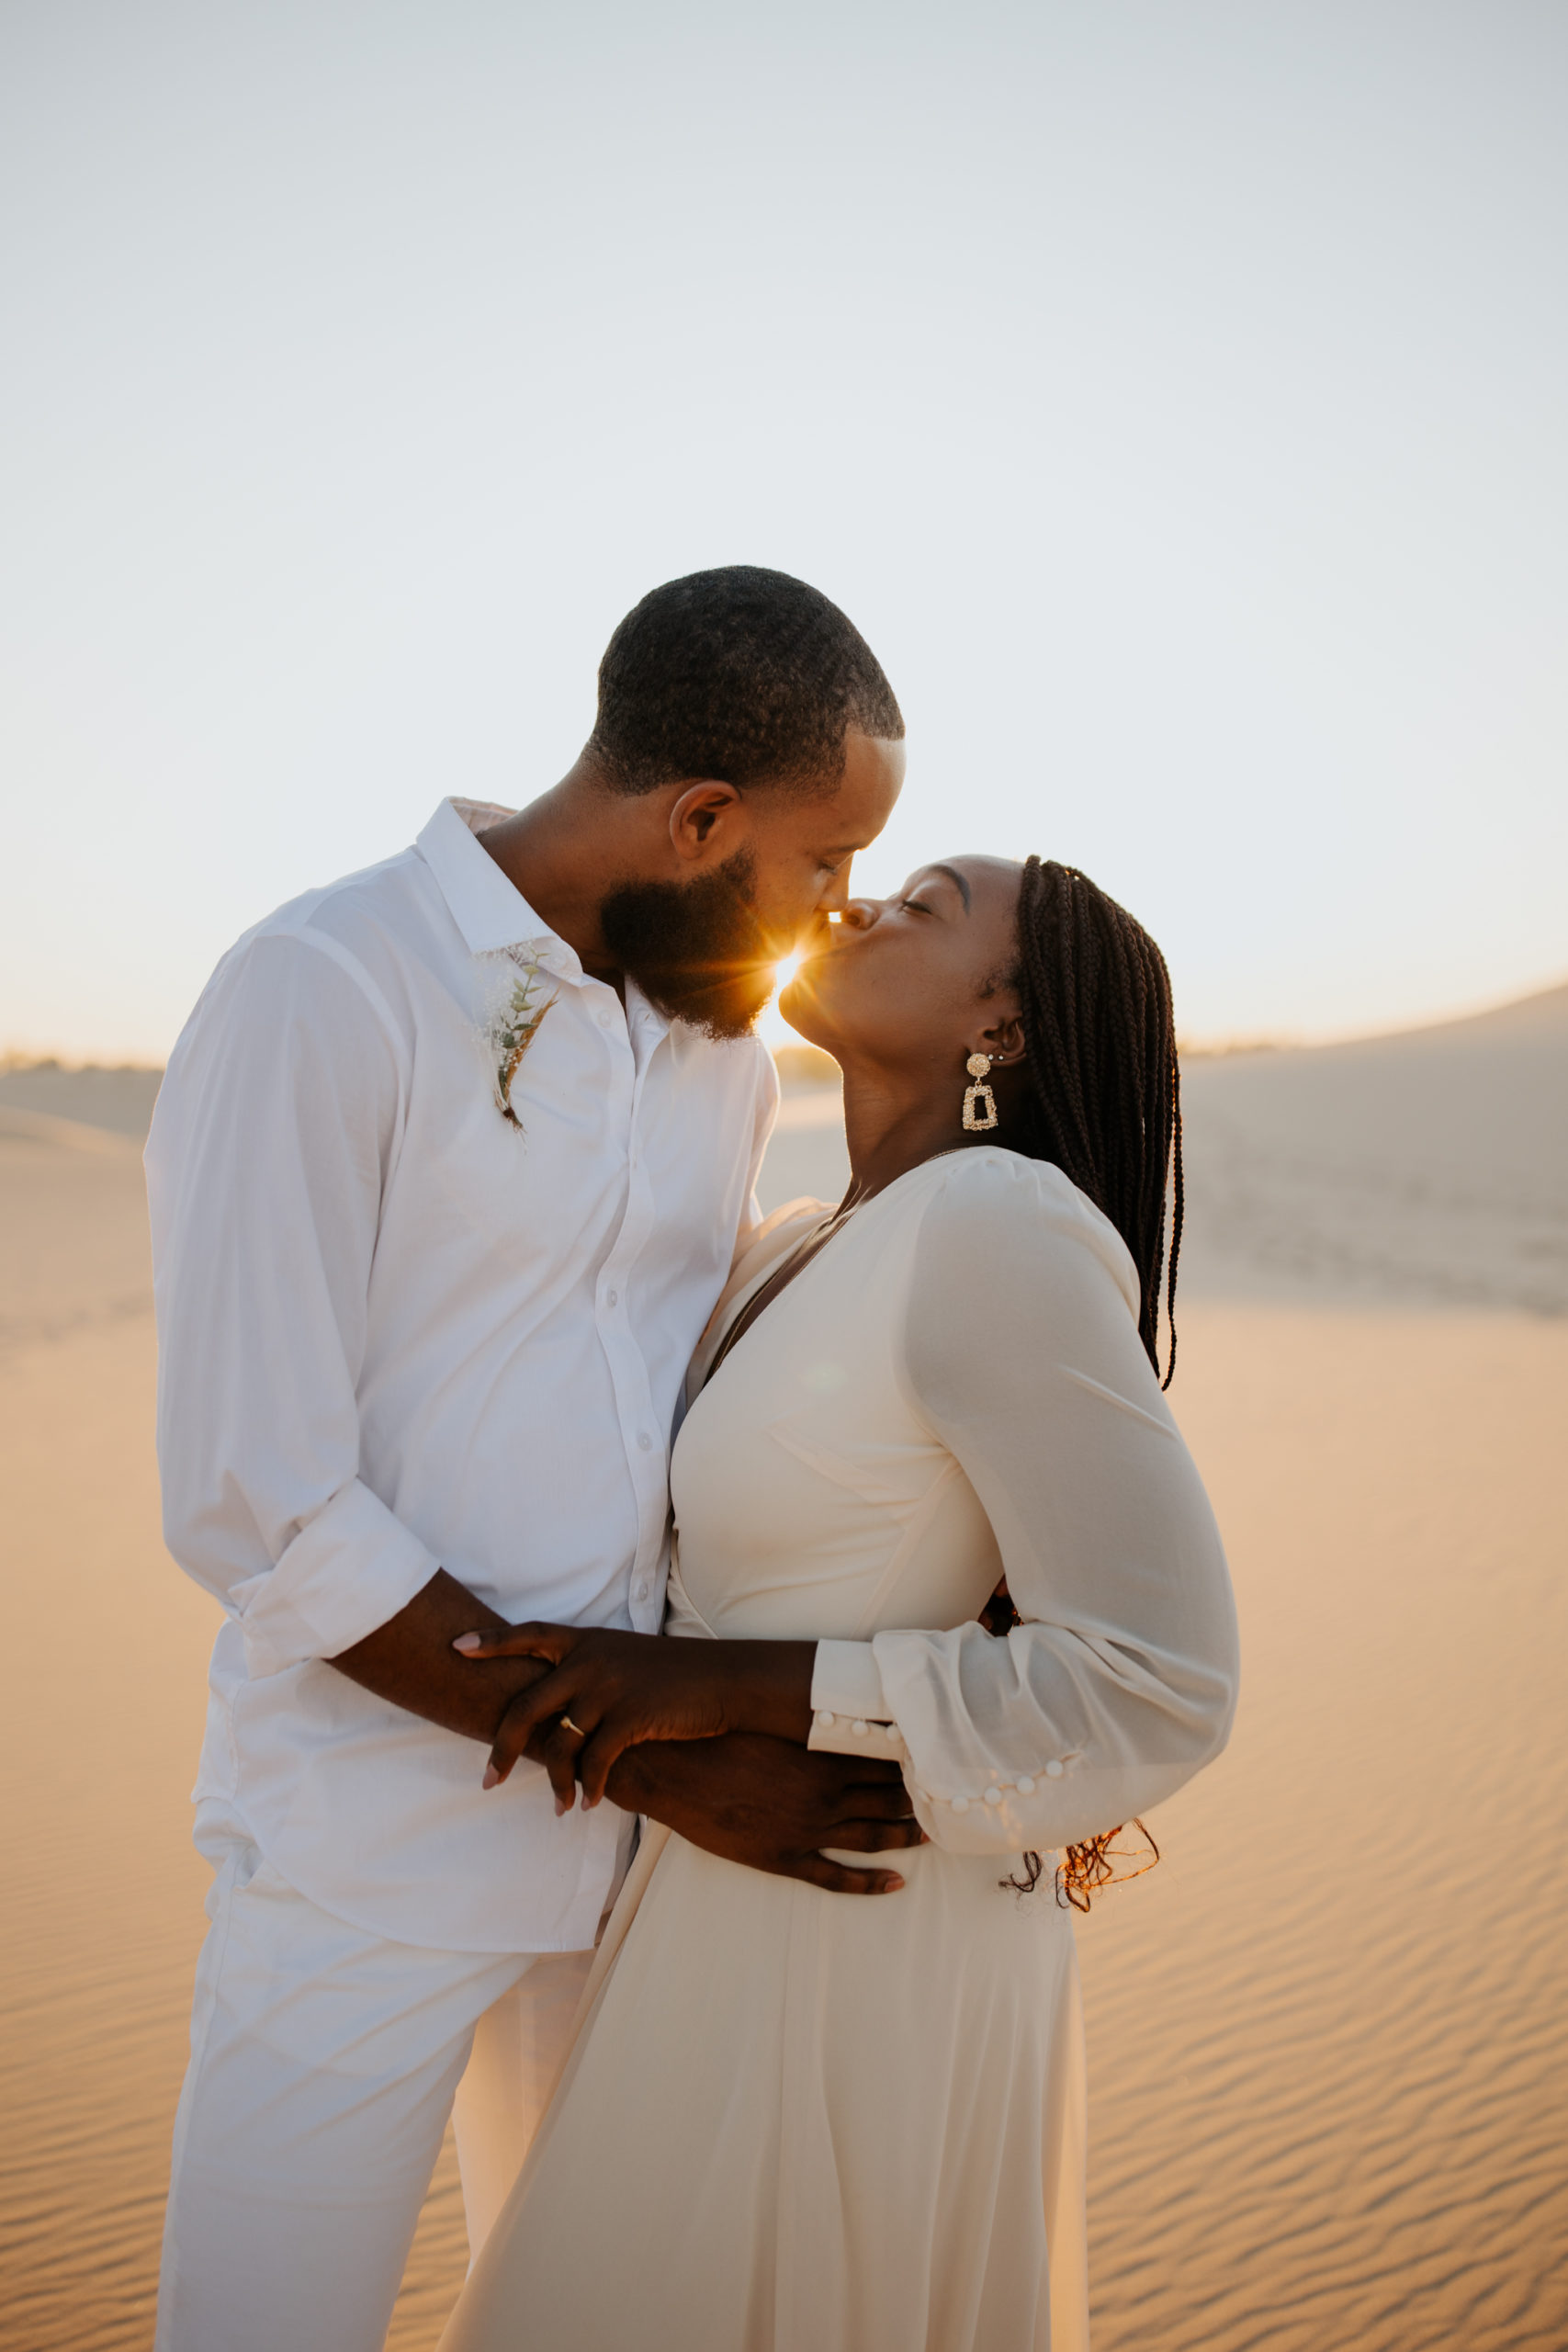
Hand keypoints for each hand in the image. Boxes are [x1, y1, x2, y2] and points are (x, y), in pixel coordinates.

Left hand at [453, 1622, 814, 1806]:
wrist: (726, 1679)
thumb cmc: (677, 1675)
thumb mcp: (628, 1659)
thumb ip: (589, 1673)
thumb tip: (558, 1706)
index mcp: (587, 1641)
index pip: (529, 1634)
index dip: (492, 1641)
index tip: (456, 1646)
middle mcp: (590, 1660)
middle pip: (526, 1706)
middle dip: (501, 1748)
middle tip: (488, 1780)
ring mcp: (609, 1687)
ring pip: (560, 1743)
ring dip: (556, 1783)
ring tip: (558, 1808)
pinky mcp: (632, 1716)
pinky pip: (595, 1762)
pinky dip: (588, 1788)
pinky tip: (588, 1805)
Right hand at [607, 1731, 924, 1895]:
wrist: (673, 1768)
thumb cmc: (720, 1735)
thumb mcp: (772, 1717)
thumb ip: (812, 1716)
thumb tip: (845, 1700)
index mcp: (822, 1756)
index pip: (886, 1759)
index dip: (916, 1761)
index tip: (942, 1759)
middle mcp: (823, 1795)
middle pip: (888, 1798)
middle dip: (921, 1799)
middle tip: (951, 1798)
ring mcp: (806, 1830)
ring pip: (871, 1836)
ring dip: (906, 1836)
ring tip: (934, 1834)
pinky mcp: (784, 1858)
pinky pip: (836, 1877)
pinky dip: (870, 1882)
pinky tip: (896, 1881)